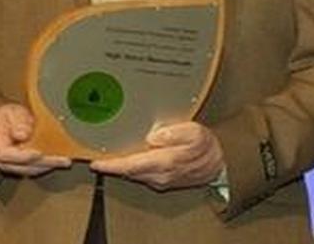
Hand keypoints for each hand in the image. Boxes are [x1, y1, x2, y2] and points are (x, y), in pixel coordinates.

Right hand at [0, 103, 71, 175]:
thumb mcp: (12, 111)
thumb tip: (22, 134)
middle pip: (20, 166)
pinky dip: (43, 166)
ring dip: (46, 167)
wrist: (0, 121)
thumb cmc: (6, 116)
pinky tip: (55, 162)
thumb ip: (17, 122)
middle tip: (61, 160)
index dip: (23, 156)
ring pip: (26, 171)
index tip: (39, 153)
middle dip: (43, 163)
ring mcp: (4, 165)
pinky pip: (30, 170)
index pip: (4, 154)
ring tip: (63, 161)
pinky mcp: (14, 167)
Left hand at [90, 121, 224, 190]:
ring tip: (107, 155)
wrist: (218, 163)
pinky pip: (140, 175)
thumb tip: (155, 135)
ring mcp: (160, 180)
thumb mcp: (194, 132)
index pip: (130, 165)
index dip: (111, 165)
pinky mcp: (162, 180)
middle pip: (127, 171)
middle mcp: (159, 175)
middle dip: (111, 165)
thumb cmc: (206, 146)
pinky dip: (130, 167)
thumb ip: (174, 132)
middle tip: (95, 154)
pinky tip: (126, 158)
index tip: (96, 162)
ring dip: (120, 166)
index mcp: (165, 162)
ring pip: (133, 174)